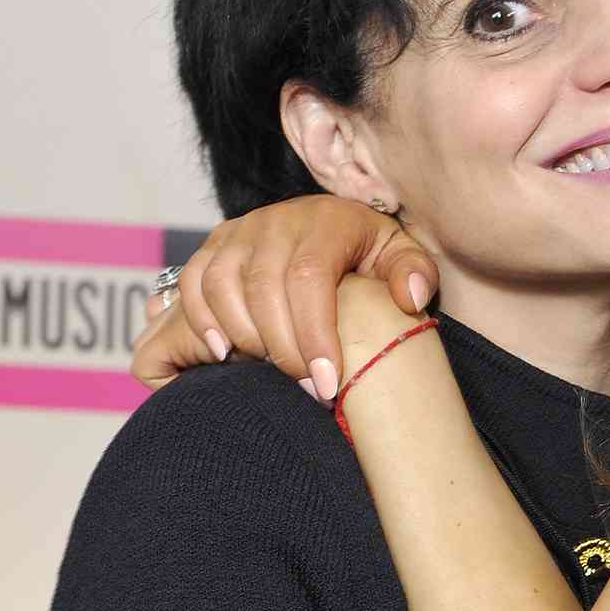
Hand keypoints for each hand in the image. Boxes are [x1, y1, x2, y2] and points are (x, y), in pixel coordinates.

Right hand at [128, 195, 438, 395]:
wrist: (334, 227)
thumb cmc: (370, 254)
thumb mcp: (402, 256)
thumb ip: (416, 272)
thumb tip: (409, 297)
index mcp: (327, 219)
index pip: (309, 275)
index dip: (314, 334)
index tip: (327, 384)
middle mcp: (276, 219)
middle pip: (263, 286)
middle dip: (282, 348)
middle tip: (306, 391)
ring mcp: (240, 231)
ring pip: (221, 284)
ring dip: (243, 336)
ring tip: (272, 373)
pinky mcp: (214, 246)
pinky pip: (193, 282)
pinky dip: (201, 319)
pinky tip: (225, 354)